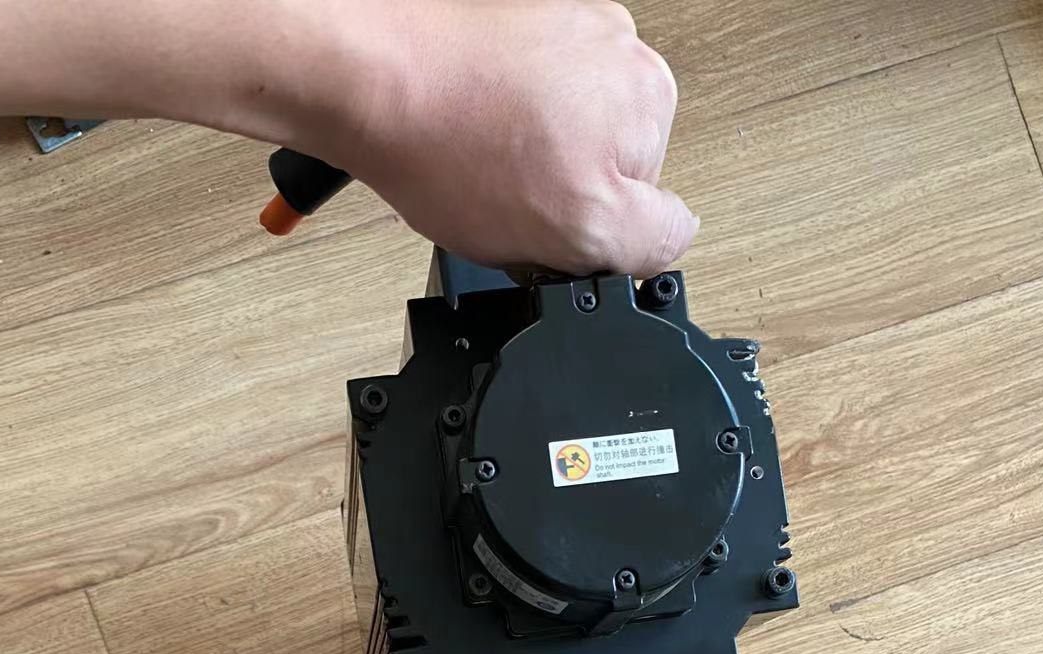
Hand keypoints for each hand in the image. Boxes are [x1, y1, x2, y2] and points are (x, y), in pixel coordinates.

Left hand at [288, 0, 698, 275]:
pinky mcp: (515, 24)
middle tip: (511, 200)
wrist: (369, 76)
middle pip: (606, 168)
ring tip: (479, 162)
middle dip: (563, 195)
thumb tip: (673, 238)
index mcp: (653, 101)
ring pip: (561, 136)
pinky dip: (494, 122)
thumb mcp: (578, 231)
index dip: (596, 239)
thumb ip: (649, 241)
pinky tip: (464, 133)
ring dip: (526, 160)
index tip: (553, 234)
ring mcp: (565, 31)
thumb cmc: (452, 143)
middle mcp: (619, 54)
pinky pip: (519, 100)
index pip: (650, 206)